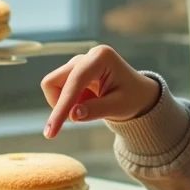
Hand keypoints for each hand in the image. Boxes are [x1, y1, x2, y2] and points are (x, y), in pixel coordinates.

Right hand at [40, 45, 160, 138]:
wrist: (139, 94)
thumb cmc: (133, 98)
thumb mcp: (119, 107)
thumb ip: (96, 110)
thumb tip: (72, 115)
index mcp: (101, 58)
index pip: (73, 83)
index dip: (61, 107)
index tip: (51, 132)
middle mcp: (86, 56)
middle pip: (53, 81)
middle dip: (60, 104)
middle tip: (78, 119)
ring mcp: (78, 63)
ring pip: (53, 86)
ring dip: (66, 103)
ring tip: (90, 107)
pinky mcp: (74, 72)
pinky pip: (60, 90)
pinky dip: (70, 101)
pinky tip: (89, 101)